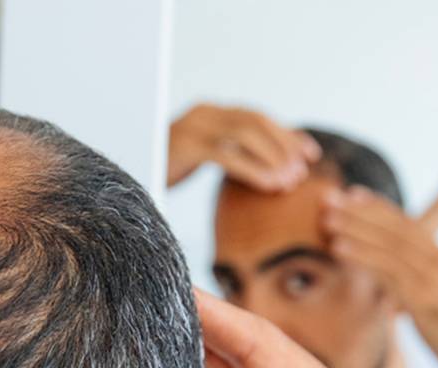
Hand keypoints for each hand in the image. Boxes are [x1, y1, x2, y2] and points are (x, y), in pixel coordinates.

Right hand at [166, 103, 319, 191]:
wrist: (125, 176)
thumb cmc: (168, 171)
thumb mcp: (204, 158)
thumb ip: (233, 154)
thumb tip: (277, 166)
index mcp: (211, 112)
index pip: (258, 117)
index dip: (287, 134)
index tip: (311, 153)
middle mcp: (204, 112)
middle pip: (256, 121)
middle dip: (284, 145)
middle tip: (303, 171)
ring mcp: (193, 126)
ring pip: (245, 134)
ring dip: (273, 157)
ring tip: (290, 181)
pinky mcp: (185, 146)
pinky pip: (228, 155)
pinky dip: (254, 169)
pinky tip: (271, 185)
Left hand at [320, 186, 437, 367]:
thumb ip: (420, 293)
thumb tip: (397, 297)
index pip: (408, 225)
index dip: (378, 208)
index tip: (352, 194)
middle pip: (396, 228)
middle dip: (360, 211)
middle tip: (328, 197)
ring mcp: (434, 278)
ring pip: (389, 245)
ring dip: (355, 229)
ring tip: (326, 219)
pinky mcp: (425, 299)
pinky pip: (388, 271)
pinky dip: (362, 256)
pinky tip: (339, 248)